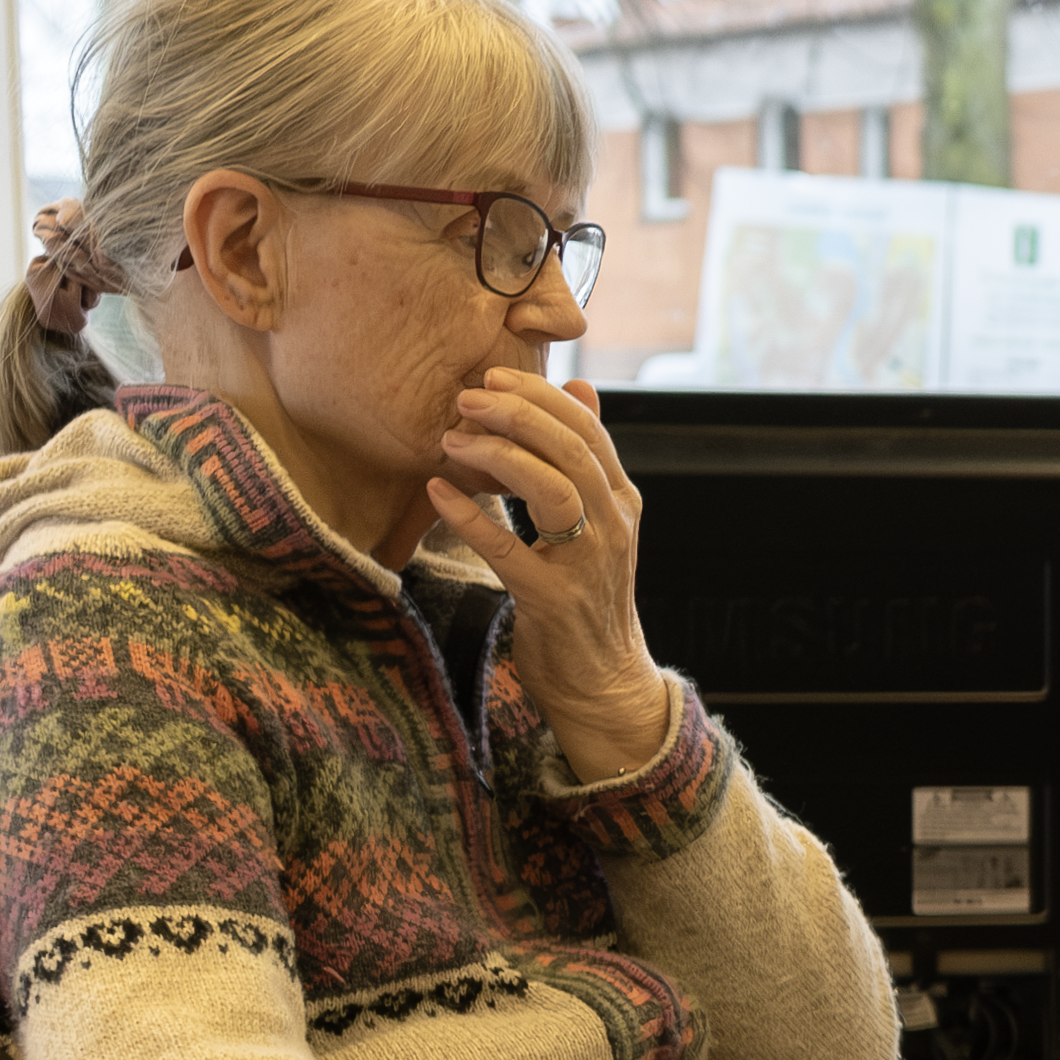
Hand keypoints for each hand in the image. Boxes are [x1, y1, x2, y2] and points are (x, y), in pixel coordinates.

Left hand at [426, 369, 668, 766]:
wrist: (604, 682)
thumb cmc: (589, 600)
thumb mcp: (599, 524)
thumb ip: (587, 463)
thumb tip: (583, 393)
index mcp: (622, 503)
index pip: (589, 431)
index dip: (542, 398)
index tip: (495, 377)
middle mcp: (614, 525)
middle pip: (572, 450)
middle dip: (518, 414)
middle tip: (467, 397)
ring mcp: (587, 562)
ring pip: (550, 488)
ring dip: (498, 456)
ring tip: (451, 438)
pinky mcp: (552, 598)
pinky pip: (507, 548)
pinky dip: (469, 517)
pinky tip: (437, 492)